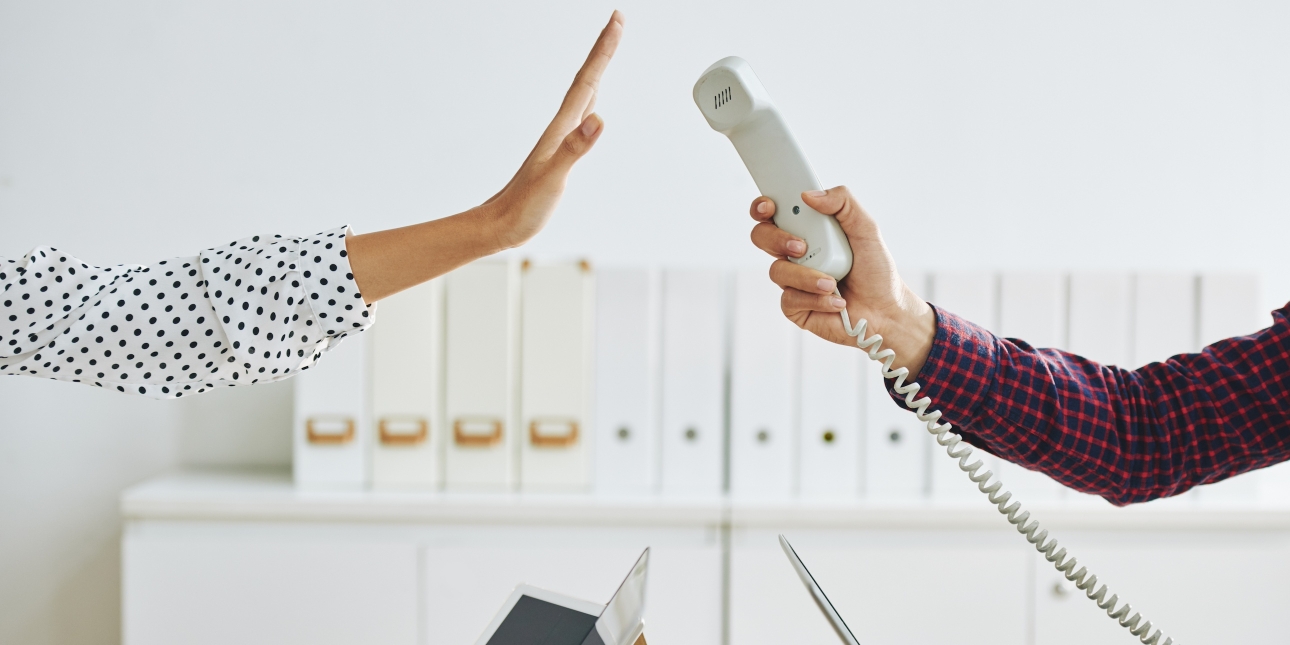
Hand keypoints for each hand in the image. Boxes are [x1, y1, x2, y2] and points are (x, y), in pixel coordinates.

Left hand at [482, 11, 624, 248]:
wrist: (500, 225)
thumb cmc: (524, 207)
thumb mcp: (553, 178)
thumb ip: (575, 148)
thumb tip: (599, 119)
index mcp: (562, 129)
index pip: (588, 81)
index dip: (604, 50)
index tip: (617, 21)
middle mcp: (562, 128)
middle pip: (588, 79)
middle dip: (604, 50)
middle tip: (617, 23)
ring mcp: (562, 140)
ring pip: (585, 95)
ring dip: (598, 71)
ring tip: (607, 52)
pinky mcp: (561, 154)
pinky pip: (581, 118)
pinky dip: (591, 102)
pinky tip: (592, 107)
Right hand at [749, 187, 936, 376]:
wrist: (885, 310)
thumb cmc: (875, 271)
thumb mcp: (866, 229)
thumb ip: (843, 203)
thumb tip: (809, 195)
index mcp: (808, 230)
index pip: (774, 213)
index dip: (762, 207)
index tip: (769, 207)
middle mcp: (795, 254)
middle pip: (762, 237)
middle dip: (777, 239)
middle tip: (801, 247)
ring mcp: (793, 280)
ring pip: (777, 271)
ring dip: (807, 276)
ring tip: (832, 283)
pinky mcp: (795, 306)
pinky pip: (789, 299)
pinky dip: (816, 300)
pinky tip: (835, 301)